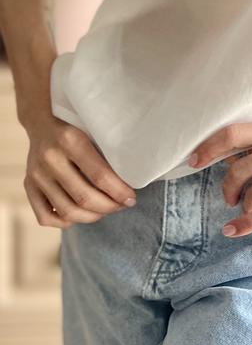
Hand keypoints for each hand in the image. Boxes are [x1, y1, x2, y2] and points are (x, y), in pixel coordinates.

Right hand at [23, 117, 137, 227]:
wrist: (42, 122)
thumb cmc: (77, 127)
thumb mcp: (93, 130)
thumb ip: (107, 154)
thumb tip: (130, 183)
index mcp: (70, 140)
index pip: (100, 176)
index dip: (119, 192)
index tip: (131, 198)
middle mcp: (50, 159)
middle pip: (84, 197)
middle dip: (109, 207)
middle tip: (121, 205)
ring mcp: (36, 175)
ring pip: (67, 212)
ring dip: (93, 216)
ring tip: (106, 210)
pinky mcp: (28, 187)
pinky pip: (46, 217)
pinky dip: (66, 222)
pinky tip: (81, 214)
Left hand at [187, 119, 251, 236]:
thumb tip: (224, 156)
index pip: (232, 134)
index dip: (208, 148)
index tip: (193, 161)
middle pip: (237, 169)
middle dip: (227, 188)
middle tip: (230, 197)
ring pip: (251, 194)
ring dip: (244, 205)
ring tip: (248, 207)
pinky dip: (245, 224)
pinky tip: (232, 230)